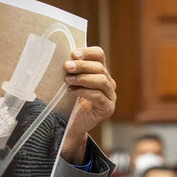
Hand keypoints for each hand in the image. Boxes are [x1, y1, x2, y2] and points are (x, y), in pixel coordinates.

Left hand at [60, 46, 115, 163]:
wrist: (75, 124)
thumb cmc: (73, 102)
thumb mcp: (73, 83)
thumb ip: (73, 71)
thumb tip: (65, 58)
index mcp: (101, 73)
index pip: (99, 55)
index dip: (87, 52)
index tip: (73, 54)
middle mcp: (109, 83)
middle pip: (100, 68)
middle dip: (82, 65)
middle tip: (66, 66)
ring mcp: (111, 97)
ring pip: (101, 81)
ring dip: (83, 78)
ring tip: (67, 80)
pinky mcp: (108, 108)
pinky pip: (98, 96)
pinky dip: (83, 92)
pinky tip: (71, 91)